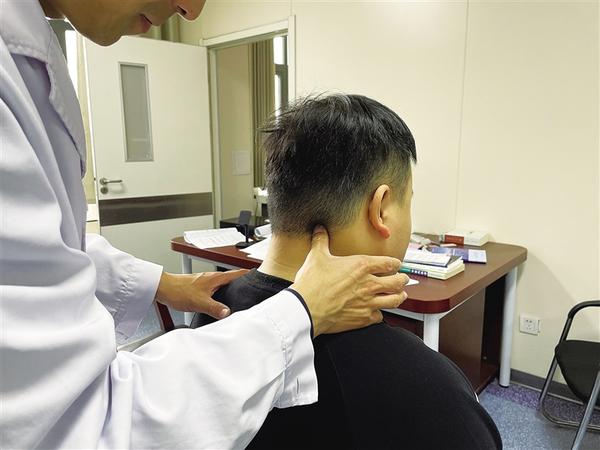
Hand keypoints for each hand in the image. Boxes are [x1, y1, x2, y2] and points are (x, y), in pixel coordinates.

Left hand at [155, 270, 248, 318]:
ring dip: (232, 289)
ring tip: (239, 296)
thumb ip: (215, 308)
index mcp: (216, 278)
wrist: (163, 288)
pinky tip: (219, 302)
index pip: (237, 273)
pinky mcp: (200, 287)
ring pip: (224, 284)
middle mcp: (212, 278)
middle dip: (243, 282)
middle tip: (252, 289)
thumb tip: (228, 313)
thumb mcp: (199, 302)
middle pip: (233, 278)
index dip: (249, 274)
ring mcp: (206, 282)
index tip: (260, 275)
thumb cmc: (178, 291)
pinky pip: (216, 289)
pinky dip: (221, 294)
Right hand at [290, 226, 408, 336]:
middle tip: (404, 279)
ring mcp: (368, 302)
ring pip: (394, 300)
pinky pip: (380, 317)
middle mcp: (369, 284)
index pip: (388, 263)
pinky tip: (378, 312)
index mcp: (361, 266)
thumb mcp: (316, 256)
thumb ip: (321, 241)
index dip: (395, 263)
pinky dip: (380, 314)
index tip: (396, 264)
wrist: (307, 308)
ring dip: (399, 297)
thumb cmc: (312, 283)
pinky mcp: (363, 318)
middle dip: (403, 279)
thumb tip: (319, 229)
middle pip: (397, 281)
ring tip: (401, 295)